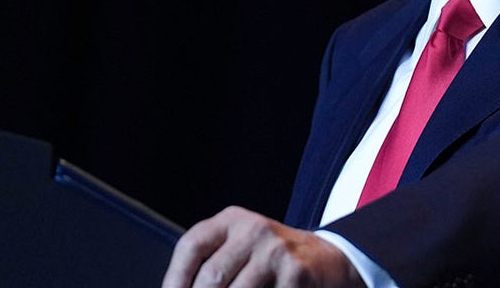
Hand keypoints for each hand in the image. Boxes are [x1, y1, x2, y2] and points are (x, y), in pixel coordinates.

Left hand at [161, 205, 363, 287]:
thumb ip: (210, 266)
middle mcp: (254, 229)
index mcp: (231, 220)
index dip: (174, 279)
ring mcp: (276, 250)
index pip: (191, 247)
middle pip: (211, 277)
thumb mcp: (240, 248)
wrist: (325, 260)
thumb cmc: (270, 261)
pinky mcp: (296, 274)